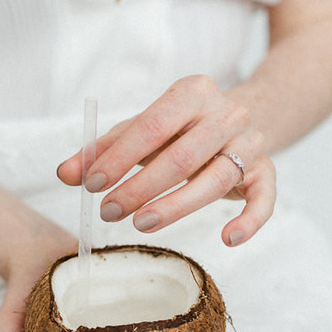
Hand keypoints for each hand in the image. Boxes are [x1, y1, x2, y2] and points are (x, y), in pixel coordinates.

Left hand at [57, 75, 275, 245]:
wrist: (245, 117)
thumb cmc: (181, 128)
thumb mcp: (142, 129)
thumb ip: (103, 150)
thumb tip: (64, 174)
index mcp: (193, 92)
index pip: (152, 125)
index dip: (120, 158)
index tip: (92, 184)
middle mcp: (227, 113)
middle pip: (183, 156)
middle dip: (141, 188)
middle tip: (110, 212)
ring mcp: (250, 143)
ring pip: (216, 180)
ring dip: (176, 207)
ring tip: (141, 225)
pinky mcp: (267, 171)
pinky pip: (264, 199)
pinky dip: (249, 221)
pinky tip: (227, 239)